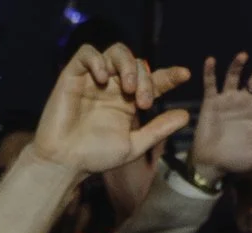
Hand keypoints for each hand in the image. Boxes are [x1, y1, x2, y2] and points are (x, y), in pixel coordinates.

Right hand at [27, 43, 192, 179]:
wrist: (65, 162)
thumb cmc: (95, 156)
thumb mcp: (134, 145)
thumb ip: (158, 129)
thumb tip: (186, 116)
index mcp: (129, 101)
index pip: (153, 80)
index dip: (169, 75)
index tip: (184, 75)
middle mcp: (114, 86)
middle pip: (137, 64)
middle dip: (145, 79)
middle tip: (143, 102)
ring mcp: (94, 79)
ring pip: (117, 52)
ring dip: (126, 65)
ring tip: (126, 88)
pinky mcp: (73, 75)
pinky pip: (87, 53)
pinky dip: (97, 60)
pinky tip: (102, 79)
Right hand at [191, 53, 251, 176]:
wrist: (212, 164)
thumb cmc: (238, 159)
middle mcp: (245, 101)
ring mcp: (228, 100)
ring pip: (233, 77)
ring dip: (237, 66)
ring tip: (243, 56)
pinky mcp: (211, 102)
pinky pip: (210, 84)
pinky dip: (210, 73)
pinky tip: (211, 60)